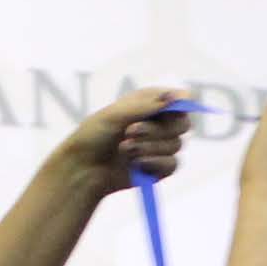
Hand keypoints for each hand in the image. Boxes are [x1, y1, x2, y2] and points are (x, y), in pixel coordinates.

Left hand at [56, 86, 194, 195]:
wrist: (83, 168)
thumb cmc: (93, 136)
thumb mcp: (115, 114)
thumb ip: (147, 105)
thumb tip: (177, 96)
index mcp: (149, 104)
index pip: (180, 99)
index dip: (182, 103)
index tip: (175, 106)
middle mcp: (158, 123)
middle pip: (183, 124)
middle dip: (157, 129)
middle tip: (130, 131)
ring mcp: (160, 146)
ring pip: (175, 145)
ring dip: (148, 147)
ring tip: (123, 149)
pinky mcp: (159, 168)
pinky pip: (172, 164)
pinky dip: (154, 163)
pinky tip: (135, 164)